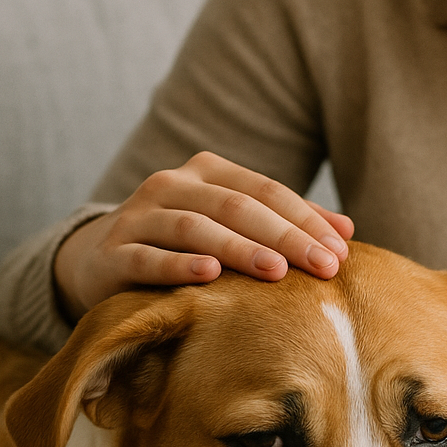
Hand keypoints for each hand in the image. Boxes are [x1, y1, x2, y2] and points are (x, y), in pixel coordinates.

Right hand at [54, 151, 353, 320]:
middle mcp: (172, 185)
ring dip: (239, 249)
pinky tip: (209, 274)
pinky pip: (149, 258)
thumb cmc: (181, 246)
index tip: (341, 253)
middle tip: (323, 268)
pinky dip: (178, 265)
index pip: (266, 191)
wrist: (99, 260)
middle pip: (237, 207)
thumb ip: (284, 225)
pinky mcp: (114, 253)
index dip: (305, 220)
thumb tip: (347, 231)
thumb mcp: (231, 227)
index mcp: (208, 172)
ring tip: (276, 272)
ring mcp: (139, 216)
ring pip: (195, 227)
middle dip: (285, 238)